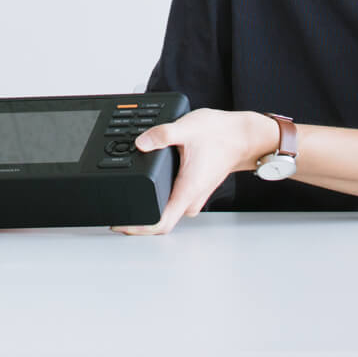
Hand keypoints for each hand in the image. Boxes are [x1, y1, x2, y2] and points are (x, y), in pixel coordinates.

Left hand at [113, 109, 272, 235]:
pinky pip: (172, 201)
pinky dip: (159, 198)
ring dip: (148, 207)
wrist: (242, 136)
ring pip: (167, 211)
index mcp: (188, 190)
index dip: (137, 228)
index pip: (160, 223)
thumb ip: (162, 134)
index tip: (120, 225)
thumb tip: (141, 142)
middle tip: (115, 209)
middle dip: (137, 217)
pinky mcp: (193, 189)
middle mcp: (191, 198)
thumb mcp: (187, 128)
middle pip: (160, 220)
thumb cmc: (220, 135)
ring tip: (126, 198)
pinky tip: (148, 186)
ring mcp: (193, 196)